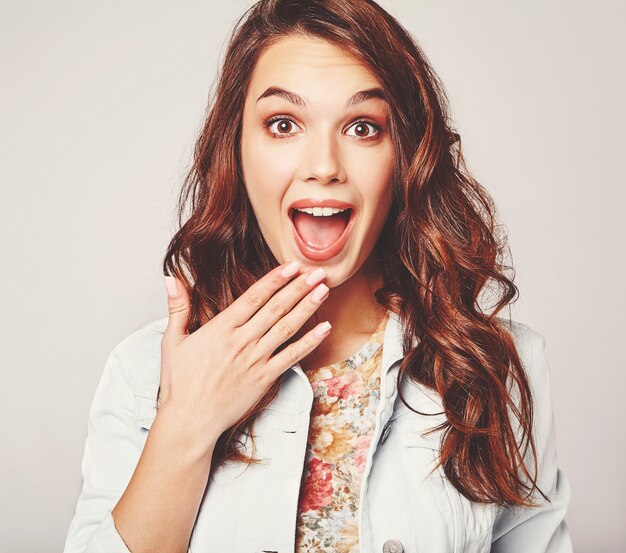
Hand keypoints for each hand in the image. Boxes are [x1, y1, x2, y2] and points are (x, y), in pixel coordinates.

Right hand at [159, 262, 330, 440]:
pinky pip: (292, 356)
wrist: (190, 420)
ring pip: (287, 327)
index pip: (254, 297)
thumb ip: (177, 307)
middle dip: (298, 287)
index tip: (292, 266)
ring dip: (307, 307)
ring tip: (324, 289)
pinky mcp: (265, 378)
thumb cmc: (180, 383)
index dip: (275, 279)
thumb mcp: (173, 341)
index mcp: (221, 328)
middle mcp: (242, 341)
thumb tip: (171, 279)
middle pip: (276, 308)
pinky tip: (324, 328)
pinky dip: (310, 342)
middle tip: (318, 271)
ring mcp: (256, 359)